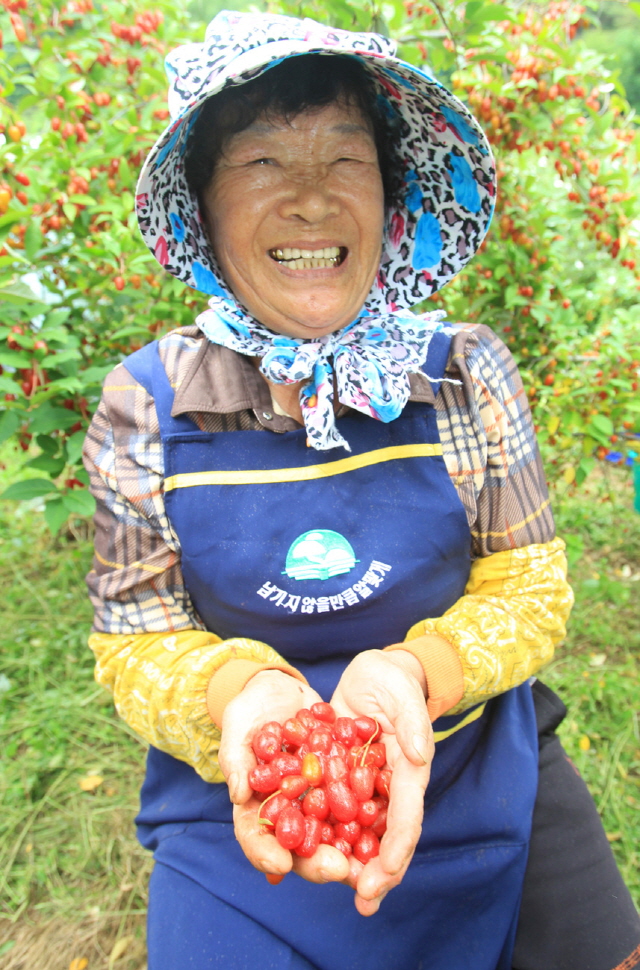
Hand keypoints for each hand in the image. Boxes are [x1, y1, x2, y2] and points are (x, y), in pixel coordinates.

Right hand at [218, 670, 350, 884]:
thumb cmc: (253, 706)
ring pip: (328, 833)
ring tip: (366, 863)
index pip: (254, 835)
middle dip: (316, 862)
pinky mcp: (338, 786)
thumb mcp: (239, 724)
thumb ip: (236, 757)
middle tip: (338, 869)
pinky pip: (353, 805)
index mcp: (255, 803)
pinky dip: (367, 819)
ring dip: (347, 852)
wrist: (284, 689)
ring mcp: (314, 800)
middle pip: (297, 844)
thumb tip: (239, 794)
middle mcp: (287, 809)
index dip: (264, 852)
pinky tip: (384, 825)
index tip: (281, 862)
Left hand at [330, 649, 432, 915]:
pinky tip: (304, 852)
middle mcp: (387, 787)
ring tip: (333, 886)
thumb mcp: (402, 691)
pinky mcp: (341, 779)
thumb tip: (418, 756)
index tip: (381, 878)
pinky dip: (323, 833)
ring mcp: (364, 786)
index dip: (396, 851)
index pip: (406, 819)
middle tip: (362, 902)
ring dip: (348, 860)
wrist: (371, 674)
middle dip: (374, 871)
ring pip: (357, 832)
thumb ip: (413, 722)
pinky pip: (331, 811)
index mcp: (408, 772)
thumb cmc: (392, 680)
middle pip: (384, 837)